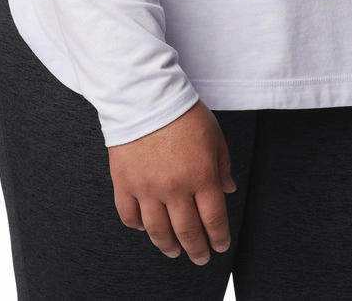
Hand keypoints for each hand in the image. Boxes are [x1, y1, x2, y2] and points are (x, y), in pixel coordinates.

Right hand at [109, 99, 236, 265]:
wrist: (144, 95)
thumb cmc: (182, 111)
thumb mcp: (213, 134)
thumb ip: (223, 164)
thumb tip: (228, 189)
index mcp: (201, 175)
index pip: (214, 220)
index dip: (218, 238)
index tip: (220, 246)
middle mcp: (174, 187)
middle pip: (187, 231)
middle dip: (197, 249)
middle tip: (200, 257)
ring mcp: (147, 188)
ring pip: (158, 231)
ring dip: (168, 246)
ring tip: (173, 251)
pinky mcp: (124, 183)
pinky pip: (129, 216)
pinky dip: (138, 226)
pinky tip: (145, 227)